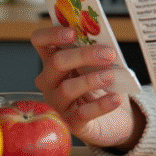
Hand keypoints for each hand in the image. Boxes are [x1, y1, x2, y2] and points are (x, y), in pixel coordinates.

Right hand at [30, 26, 144, 148]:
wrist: (113, 117)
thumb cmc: (101, 84)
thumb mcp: (98, 64)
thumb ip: (96, 50)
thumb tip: (104, 39)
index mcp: (53, 60)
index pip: (40, 42)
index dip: (52, 35)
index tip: (72, 32)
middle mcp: (49, 81)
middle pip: (57, 62)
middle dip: (83, 55)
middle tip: (108, 54)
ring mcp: (57, 103)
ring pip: (67, 88)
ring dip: (91, 80)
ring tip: (111, 76)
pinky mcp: (71, 123)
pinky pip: (83, 113)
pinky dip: (101, 105)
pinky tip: (115, 98)